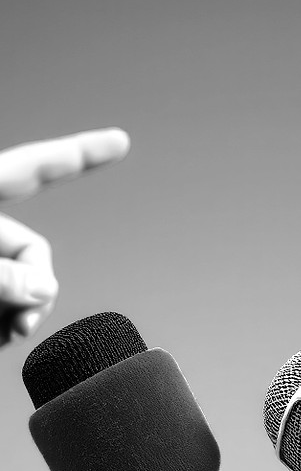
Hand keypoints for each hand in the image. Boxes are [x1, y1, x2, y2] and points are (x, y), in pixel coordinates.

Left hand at [0, 128, 129, 344]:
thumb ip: (4, 275)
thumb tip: (45, 289)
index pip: (34, 169)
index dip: (79, 154)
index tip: (120, 141)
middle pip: (33, 251)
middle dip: (35, 290)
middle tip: (18, 329)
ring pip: (23, 287)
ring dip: (17, 316)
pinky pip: (6, 311)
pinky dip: (3, 328)